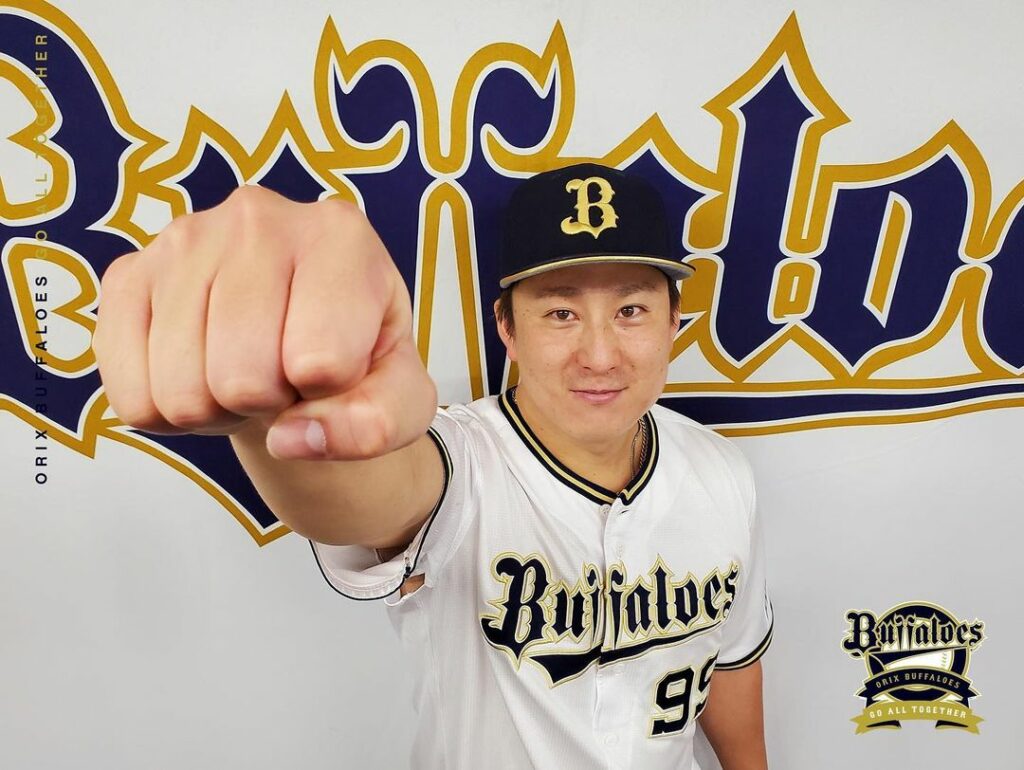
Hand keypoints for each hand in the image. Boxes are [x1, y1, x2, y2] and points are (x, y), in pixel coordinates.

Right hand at [92, 184, 436, 460]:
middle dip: (268, 402)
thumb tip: (290, 438)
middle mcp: (257, 218)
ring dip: (217, 409)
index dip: (329, 391)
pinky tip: (200, 370)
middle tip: (285, 376)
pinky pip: (130, 392)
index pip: (322, 360)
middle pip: (243, 379)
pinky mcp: (127, 275)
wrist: (296, 333)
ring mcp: (183, 240)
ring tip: (245, 370)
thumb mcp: (400, 395)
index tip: (336, 365)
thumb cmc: (356, 354)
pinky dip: (167, 411)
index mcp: (341, 235)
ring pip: (182, 392)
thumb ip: (376, 424)